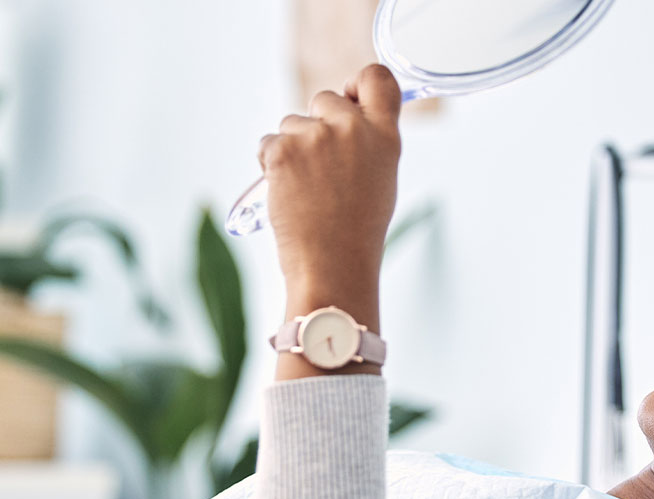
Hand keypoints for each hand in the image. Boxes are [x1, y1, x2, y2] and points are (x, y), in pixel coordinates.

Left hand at [257, 64, 402, 330]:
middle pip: (324, 98)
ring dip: (292, 149)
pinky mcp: (283, 150)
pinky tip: (288, 193)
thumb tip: (346, 118)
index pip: (377, 77)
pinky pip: (268, 144)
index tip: (349, 96)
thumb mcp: (381, 178)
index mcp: (385, 135)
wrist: (332, 267)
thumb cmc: (356, 232)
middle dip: (315, 124)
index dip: (357, 82)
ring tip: (307, 190)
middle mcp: (353, 128)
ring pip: (291, 123)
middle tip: (320, 167)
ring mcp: (316, 137)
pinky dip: (272, 165)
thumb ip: (369, 141)